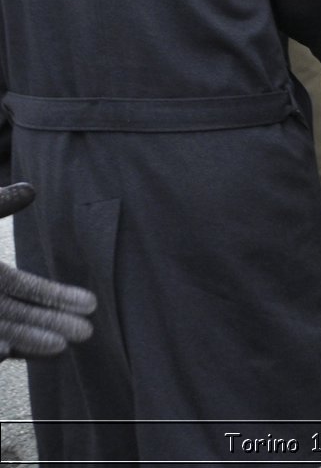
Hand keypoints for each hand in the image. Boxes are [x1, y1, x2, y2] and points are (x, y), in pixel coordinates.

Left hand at [0, 183, 95, 358]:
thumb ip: (1, 204)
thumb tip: (32, 189)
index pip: (29, 289)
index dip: (59, 297)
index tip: (91, 304)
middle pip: (20, 314)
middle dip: (53, 323)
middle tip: (86, 333)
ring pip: (3, 330)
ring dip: (29, 340)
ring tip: (60, 346)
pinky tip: (8, 351)